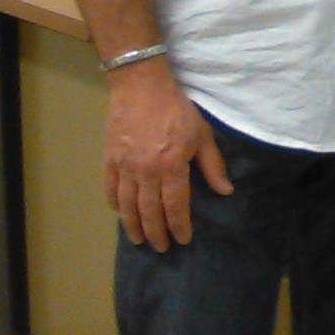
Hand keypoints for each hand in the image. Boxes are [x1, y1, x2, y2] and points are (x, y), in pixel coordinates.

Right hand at [103, 60, 231, 249]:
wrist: (141, 87)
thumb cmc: (176, 109)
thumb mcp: (202, 134)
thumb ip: (212, 165)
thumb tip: (225, 191)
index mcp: (172, 166)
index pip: (175, 206)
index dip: (179, 226)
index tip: (183, 240)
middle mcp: (146, 171)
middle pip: (150, 211)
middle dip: (156, 233)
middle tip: (161, 248)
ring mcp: (125, 166)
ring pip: (127, 205)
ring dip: (133, 226)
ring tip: (139, 240)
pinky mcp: (109, 159)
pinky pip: (110, 189)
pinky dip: (114, 204)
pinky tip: (120, 213)